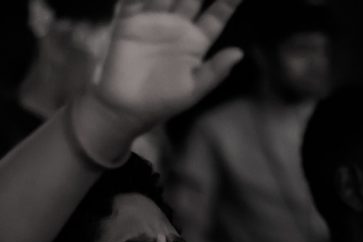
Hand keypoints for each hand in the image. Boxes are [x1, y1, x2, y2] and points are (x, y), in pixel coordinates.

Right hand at [95, 0, 243, 130]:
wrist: (123, 109)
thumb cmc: (160, 103)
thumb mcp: (192, 90)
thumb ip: (214, 71)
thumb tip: (239, 53)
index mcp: (195, 42)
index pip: (217, 15)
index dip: (228, 1)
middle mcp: (177, 27)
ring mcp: (153, 22)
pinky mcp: (129, 22)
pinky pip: (135, 0)